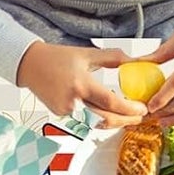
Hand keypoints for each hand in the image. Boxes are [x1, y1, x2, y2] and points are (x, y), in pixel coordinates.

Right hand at [16, 42, 147, 128]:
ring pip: (95, 120)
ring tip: (125, 115)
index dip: (129, 109)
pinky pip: (83, 117)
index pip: (111, 103)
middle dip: (125, 120)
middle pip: (105, 119)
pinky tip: (101, 109)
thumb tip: (134, 60)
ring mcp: (66, 110)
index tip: (143, 110)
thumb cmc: (58, 57)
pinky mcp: (61, 115)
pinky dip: (95, 115)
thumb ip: (112, 58)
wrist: (30, 66)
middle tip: (139, 117)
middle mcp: (73, 101)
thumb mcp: (87, 54)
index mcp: (82, 84)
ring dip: (112, 119)